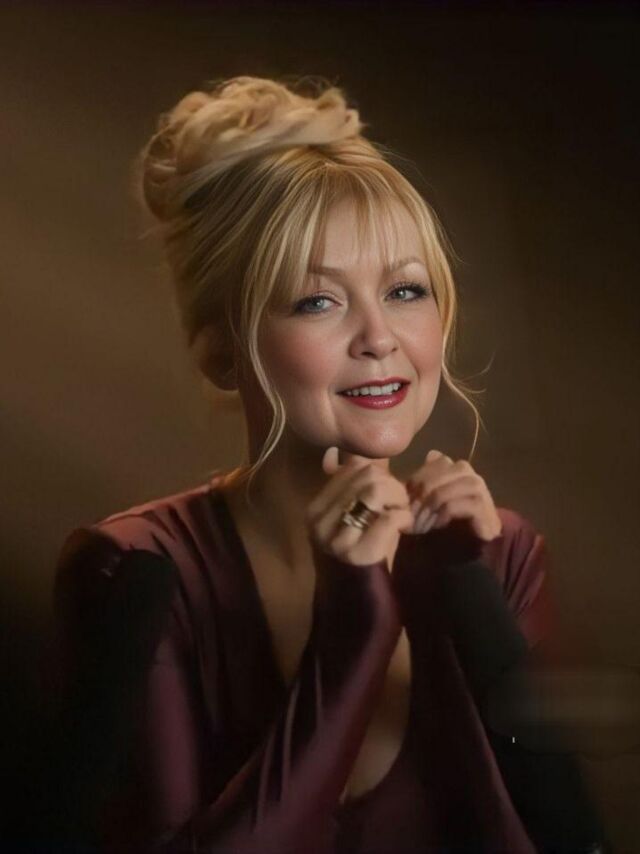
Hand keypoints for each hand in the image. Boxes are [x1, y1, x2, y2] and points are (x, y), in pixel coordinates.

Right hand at [305, 447, 413, 567]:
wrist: (354, 607)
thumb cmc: (355, 560)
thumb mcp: (346, 521)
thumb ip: (351, 490)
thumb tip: (352, 455)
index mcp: (315, 510)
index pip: (352, 469)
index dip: (380, 474)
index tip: (388, 493)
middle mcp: (320, 522)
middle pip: (367, 476)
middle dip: (393, 485)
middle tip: (400, 505)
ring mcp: (337, 538)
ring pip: (375, 491)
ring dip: (399, 500)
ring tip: (402, 515)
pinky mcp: (358, 554)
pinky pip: (388, 517)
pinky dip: (404, 517)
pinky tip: (405, 527)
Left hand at [405, 450, 501, 540]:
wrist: (463, 558)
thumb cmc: (442, 530)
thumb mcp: (428, 502)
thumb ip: (427, 480)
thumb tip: (432, 454)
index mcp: (460, 472)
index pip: (439, 460)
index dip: (418, 479)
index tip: (406, 502)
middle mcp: (473, 478)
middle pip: (445, 470)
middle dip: (422, 492)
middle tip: (411, 515)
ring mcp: (482, 493)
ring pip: (451, 486)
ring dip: (432, 505)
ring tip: (422, 523)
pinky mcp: (486, 512)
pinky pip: (459, 504)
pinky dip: (443, 515)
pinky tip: (436, 526)